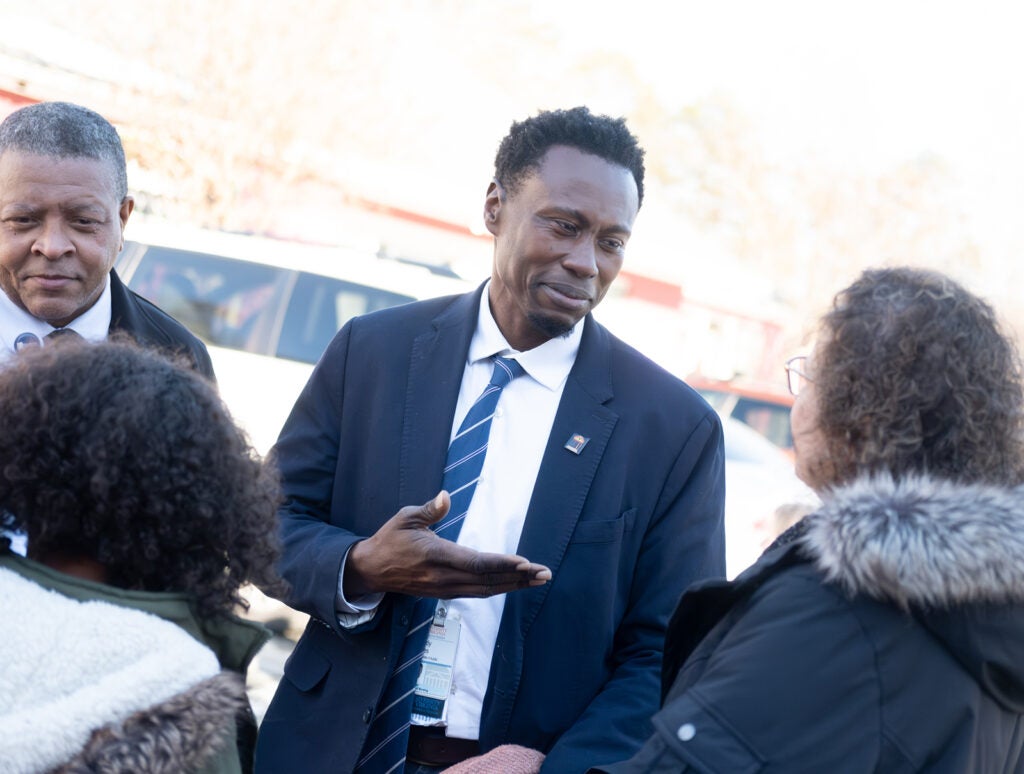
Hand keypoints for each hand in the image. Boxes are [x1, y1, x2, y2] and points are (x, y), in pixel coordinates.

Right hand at [344, 491, 550, 598]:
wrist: (371, 570)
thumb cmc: (390, 539)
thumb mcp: (405, 517)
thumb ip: (429, 510)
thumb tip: (446, 495)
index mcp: (435, 556)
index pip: (475, 563)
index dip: (502, 563)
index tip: (525, 562)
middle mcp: (443, 577)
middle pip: (488, 580)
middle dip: (519, 577)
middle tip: (545, 573)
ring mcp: (445, 589)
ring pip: (486, 590)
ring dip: (514, 585)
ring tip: (538, 579)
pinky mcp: (445, 594)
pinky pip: (478, 592)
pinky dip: (499, 588)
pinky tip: (515, 583)